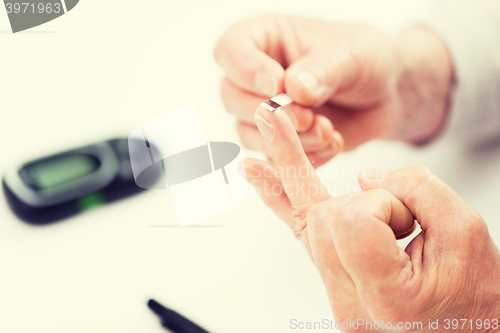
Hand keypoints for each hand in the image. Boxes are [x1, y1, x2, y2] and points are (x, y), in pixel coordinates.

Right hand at [215, 15, 453, 165]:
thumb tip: (293, 89)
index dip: (246, 70)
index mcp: (265, 39)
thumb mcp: (351, 55)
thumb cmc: (366, 60)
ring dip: (288, 140)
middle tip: (307, 118)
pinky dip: (303, 157)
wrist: (386, 94)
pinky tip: (332, 143)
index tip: (276, 84)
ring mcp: (266, 110)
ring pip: (249, 132)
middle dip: (270, 114)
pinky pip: (274, 156)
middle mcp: (257, 76)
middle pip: (232, 97)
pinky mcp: (279, 140)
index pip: (231, 50)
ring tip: (328, 131)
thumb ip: (322, 69)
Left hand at [242, 105, 499, 331]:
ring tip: (346, 184)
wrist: (473, 331)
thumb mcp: (466, 231)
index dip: (382, 203)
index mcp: (385, 296)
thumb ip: (416, 189)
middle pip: (321, 219)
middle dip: (363, 203)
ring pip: (306, 220)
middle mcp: (350, 301)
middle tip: (404, 225)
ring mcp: (336, 295)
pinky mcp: (333, 282)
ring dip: (344, 203)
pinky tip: (256, 172)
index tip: (411, 221)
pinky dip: (280, 197)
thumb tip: (365, 177)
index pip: (352, 222)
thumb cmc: (474, 293)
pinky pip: (302, 234)